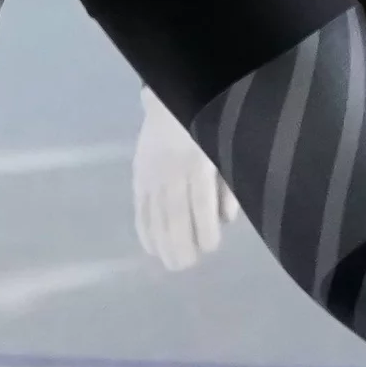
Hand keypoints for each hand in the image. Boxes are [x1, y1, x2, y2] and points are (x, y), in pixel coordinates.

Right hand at [132, 87, 234, 270]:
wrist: (171, 100)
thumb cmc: (209, 126)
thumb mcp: (224, 148)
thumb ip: (227, 185)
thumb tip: (227, 219)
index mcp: (197, 161)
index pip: (200, 201)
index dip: (204, 227)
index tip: (209, 248)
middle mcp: (172, 169)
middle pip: (174, 212)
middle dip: (180, 243)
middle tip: (185, 266)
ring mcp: (151, 172)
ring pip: (155, 212)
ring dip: (161, 242)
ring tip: (169, 263)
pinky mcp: (138, 174)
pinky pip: (139, 205)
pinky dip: (144, 228)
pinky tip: (150, 247)